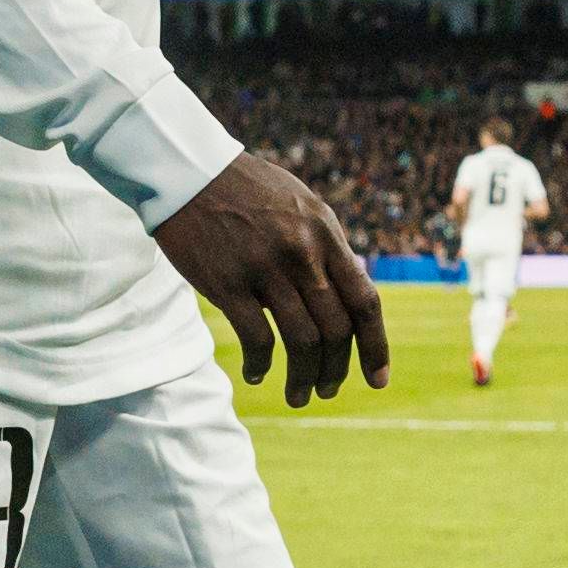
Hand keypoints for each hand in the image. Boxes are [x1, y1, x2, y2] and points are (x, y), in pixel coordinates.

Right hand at [152, 152, 389, 409]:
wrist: (190, 172)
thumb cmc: (247, 191)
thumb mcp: (301, 207)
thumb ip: (327, 249)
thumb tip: (350, 296)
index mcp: (326, 234)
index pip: (365, 301)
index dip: (376, 347)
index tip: (377, 379)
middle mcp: (302, 253)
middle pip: (336, 330)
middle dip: (336, 370)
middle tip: (328, 391)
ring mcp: (265, 268)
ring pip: (301, 341)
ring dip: (303, 378)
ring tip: (297, 395)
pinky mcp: (228, 283)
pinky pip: (257, 339)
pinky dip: (260, 364)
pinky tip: (256, 374)